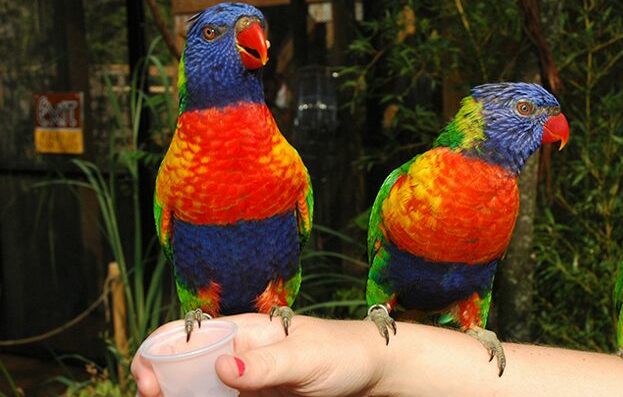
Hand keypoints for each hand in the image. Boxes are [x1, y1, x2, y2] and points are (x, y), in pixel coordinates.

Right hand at [132, 314, 385, 396]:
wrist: (374, 370)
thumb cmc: (344, 353)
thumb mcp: (306, 358)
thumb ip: (266, 363)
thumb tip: (222, 367)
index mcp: (245, 330)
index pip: (186, 333)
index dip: (157, 353)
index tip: (150, 383)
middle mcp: (239, 351)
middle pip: (183, 364)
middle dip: (162, 382)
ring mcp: (247, 376)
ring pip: (199, 387)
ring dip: (182, 396)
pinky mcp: (259, 395)